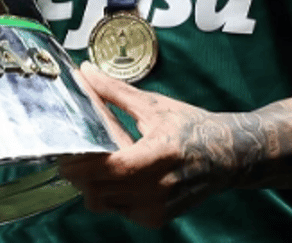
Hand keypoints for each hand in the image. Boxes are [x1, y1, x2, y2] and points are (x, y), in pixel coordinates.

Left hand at [58, 62, 224, 227]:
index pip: (110, 168)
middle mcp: (158, 189)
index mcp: (159, 155)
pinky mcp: (156, 219)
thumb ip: (114, 90)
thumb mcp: (153, 105)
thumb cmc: (192, 127)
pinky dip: (109, 193)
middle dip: (80, 173)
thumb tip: (86, 72)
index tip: (64, 151)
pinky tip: (119, 174)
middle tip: (75, 152)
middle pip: (99, 190)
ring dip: (92, 184)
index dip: (81, 163)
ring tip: (100, 161)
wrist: (226, 155)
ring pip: (104, 203)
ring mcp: (157, 208)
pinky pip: (117, 209)